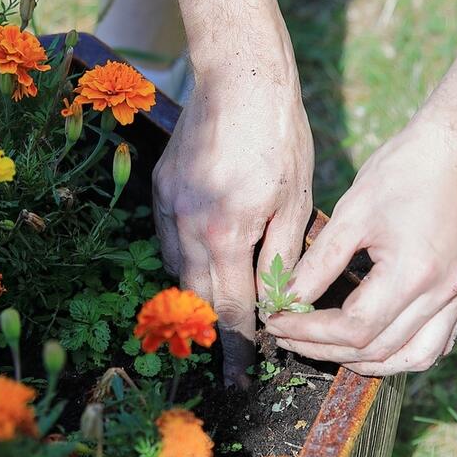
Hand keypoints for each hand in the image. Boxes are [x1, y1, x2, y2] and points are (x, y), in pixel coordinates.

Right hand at [155, 78, 313, 386]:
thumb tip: (276, 303)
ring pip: (176, 271)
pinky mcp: (159, 189)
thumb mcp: (296, 199)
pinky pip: (166, 241)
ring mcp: (168, 207)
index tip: (239, 380)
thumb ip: (281, 257)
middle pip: (197, 299)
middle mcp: (189, 227)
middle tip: (225, 363)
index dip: (238, 348)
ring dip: (195, 301)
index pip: (232, 309)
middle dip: (212, 335)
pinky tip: (200, 268)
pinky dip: (182, 262)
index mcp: (227, 234)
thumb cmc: (280, 135)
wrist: (239, 76)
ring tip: (212, 323)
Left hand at [265, 113, 456, 375]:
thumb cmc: (403, 169)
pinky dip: (403, 352)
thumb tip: (286, 299)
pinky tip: (374, 344)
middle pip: (378, 349)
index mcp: (413, 273)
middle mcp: (443, 293)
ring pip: (414, 357)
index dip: (308, 331)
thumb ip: (318, 263)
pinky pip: (437, 342)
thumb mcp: (352, 212)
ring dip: (368, 362)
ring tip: (327, 348)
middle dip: (326, 348)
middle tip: (288, 335)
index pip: (353, 328)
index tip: (275, 322)